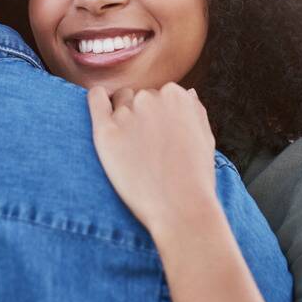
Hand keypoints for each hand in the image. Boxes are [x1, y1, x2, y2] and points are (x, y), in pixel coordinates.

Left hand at [86, 82, 220, 237]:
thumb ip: (195, 109)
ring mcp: (127, 114)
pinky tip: (100, 108)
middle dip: (141, 115)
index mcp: (177, 95)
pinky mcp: (105, 131)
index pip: (160, 94)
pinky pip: (95, 100)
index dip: (159, 116)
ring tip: (129, 144)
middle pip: (138, 97)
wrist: (180, 208)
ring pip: (118, 101)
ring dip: (122, 113)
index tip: (159, 136)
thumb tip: (188, 92)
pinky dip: (97, 99)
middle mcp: (150, 98)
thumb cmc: (196, 178)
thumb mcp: (206, 137)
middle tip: (145, 146)